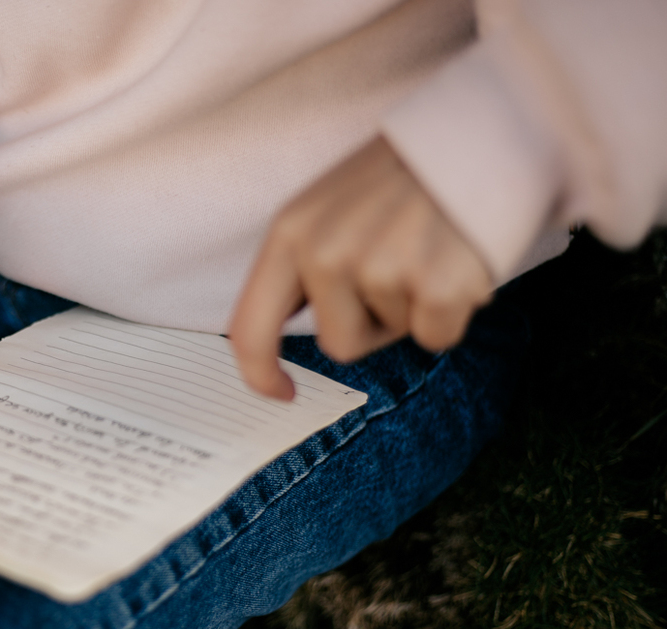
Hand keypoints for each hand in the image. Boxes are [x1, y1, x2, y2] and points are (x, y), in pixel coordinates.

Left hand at [229, 136, 493, 398]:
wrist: (487, 128)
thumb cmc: (408, 174)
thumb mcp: (330, 207)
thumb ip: (306, 262)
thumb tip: (290, 327)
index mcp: (290, 233)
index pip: (250, 327)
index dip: (261, 372)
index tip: (280, 392)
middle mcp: (324, 252)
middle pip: (339, 343)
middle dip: (375, 323)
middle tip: (403, 264)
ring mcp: (377, 268)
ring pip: (395, 336)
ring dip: (418, 307)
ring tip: (432, 248)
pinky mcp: (433, 284)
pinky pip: (438, 337)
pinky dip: (456, 312)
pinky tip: (461, 261)